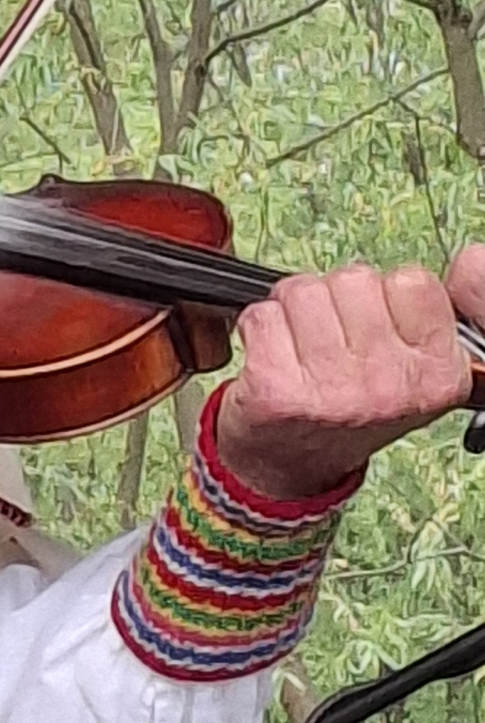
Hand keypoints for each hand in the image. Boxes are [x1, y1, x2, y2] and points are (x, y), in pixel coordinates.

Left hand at [213, 246, 484, 499]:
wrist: (296, 462)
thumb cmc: (355, 402)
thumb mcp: (415, 370)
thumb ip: (429, 317)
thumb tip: (467, 260)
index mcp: (438, 375)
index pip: (412, 281)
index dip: (384, 294)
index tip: (376, 322)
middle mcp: (393, 385)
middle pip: (353, 279)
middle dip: (335, 299)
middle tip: (334, 341)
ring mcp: (336, 389)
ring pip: (303, 290)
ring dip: (294, 311)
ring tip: (303, 349)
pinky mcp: (279, 391)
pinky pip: (261, 316)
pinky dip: (259, 328)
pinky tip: (274, 358)